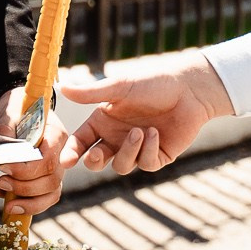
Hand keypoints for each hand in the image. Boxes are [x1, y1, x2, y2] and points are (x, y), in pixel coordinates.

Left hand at [0, 86, 69, 219]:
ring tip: (6, 202)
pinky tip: (7, 203)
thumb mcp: (9, 113)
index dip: (26, 169)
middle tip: (1, 182)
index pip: (48, 159)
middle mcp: (62, 153)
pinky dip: (27, 205)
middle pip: (51, 180)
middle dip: (24, 187)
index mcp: (56, 134)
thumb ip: (6, 132)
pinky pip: (44, 199)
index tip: (3, 167)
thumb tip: (0, 155)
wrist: (18, 110)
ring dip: (28, 202)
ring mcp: (57, 168)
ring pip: (51, 194)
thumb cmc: (16, 109)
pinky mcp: (47, 179)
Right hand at [57, 49, 233, 173]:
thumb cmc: (152, 83)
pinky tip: (156, 133)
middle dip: (93, 161)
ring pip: (121, 166)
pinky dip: (148, 150)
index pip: (81, 141)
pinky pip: (145, 164)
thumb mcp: (120, 87)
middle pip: (96, 161)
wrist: (189, 90)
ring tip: (139, 132)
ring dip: (128, 151)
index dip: (72, 152)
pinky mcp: (158, 156)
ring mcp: (137, 148)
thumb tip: (61, 88)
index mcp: (104, 120)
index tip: (66, 161)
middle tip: (96, 155)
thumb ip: (91, 93)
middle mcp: (117, 137)